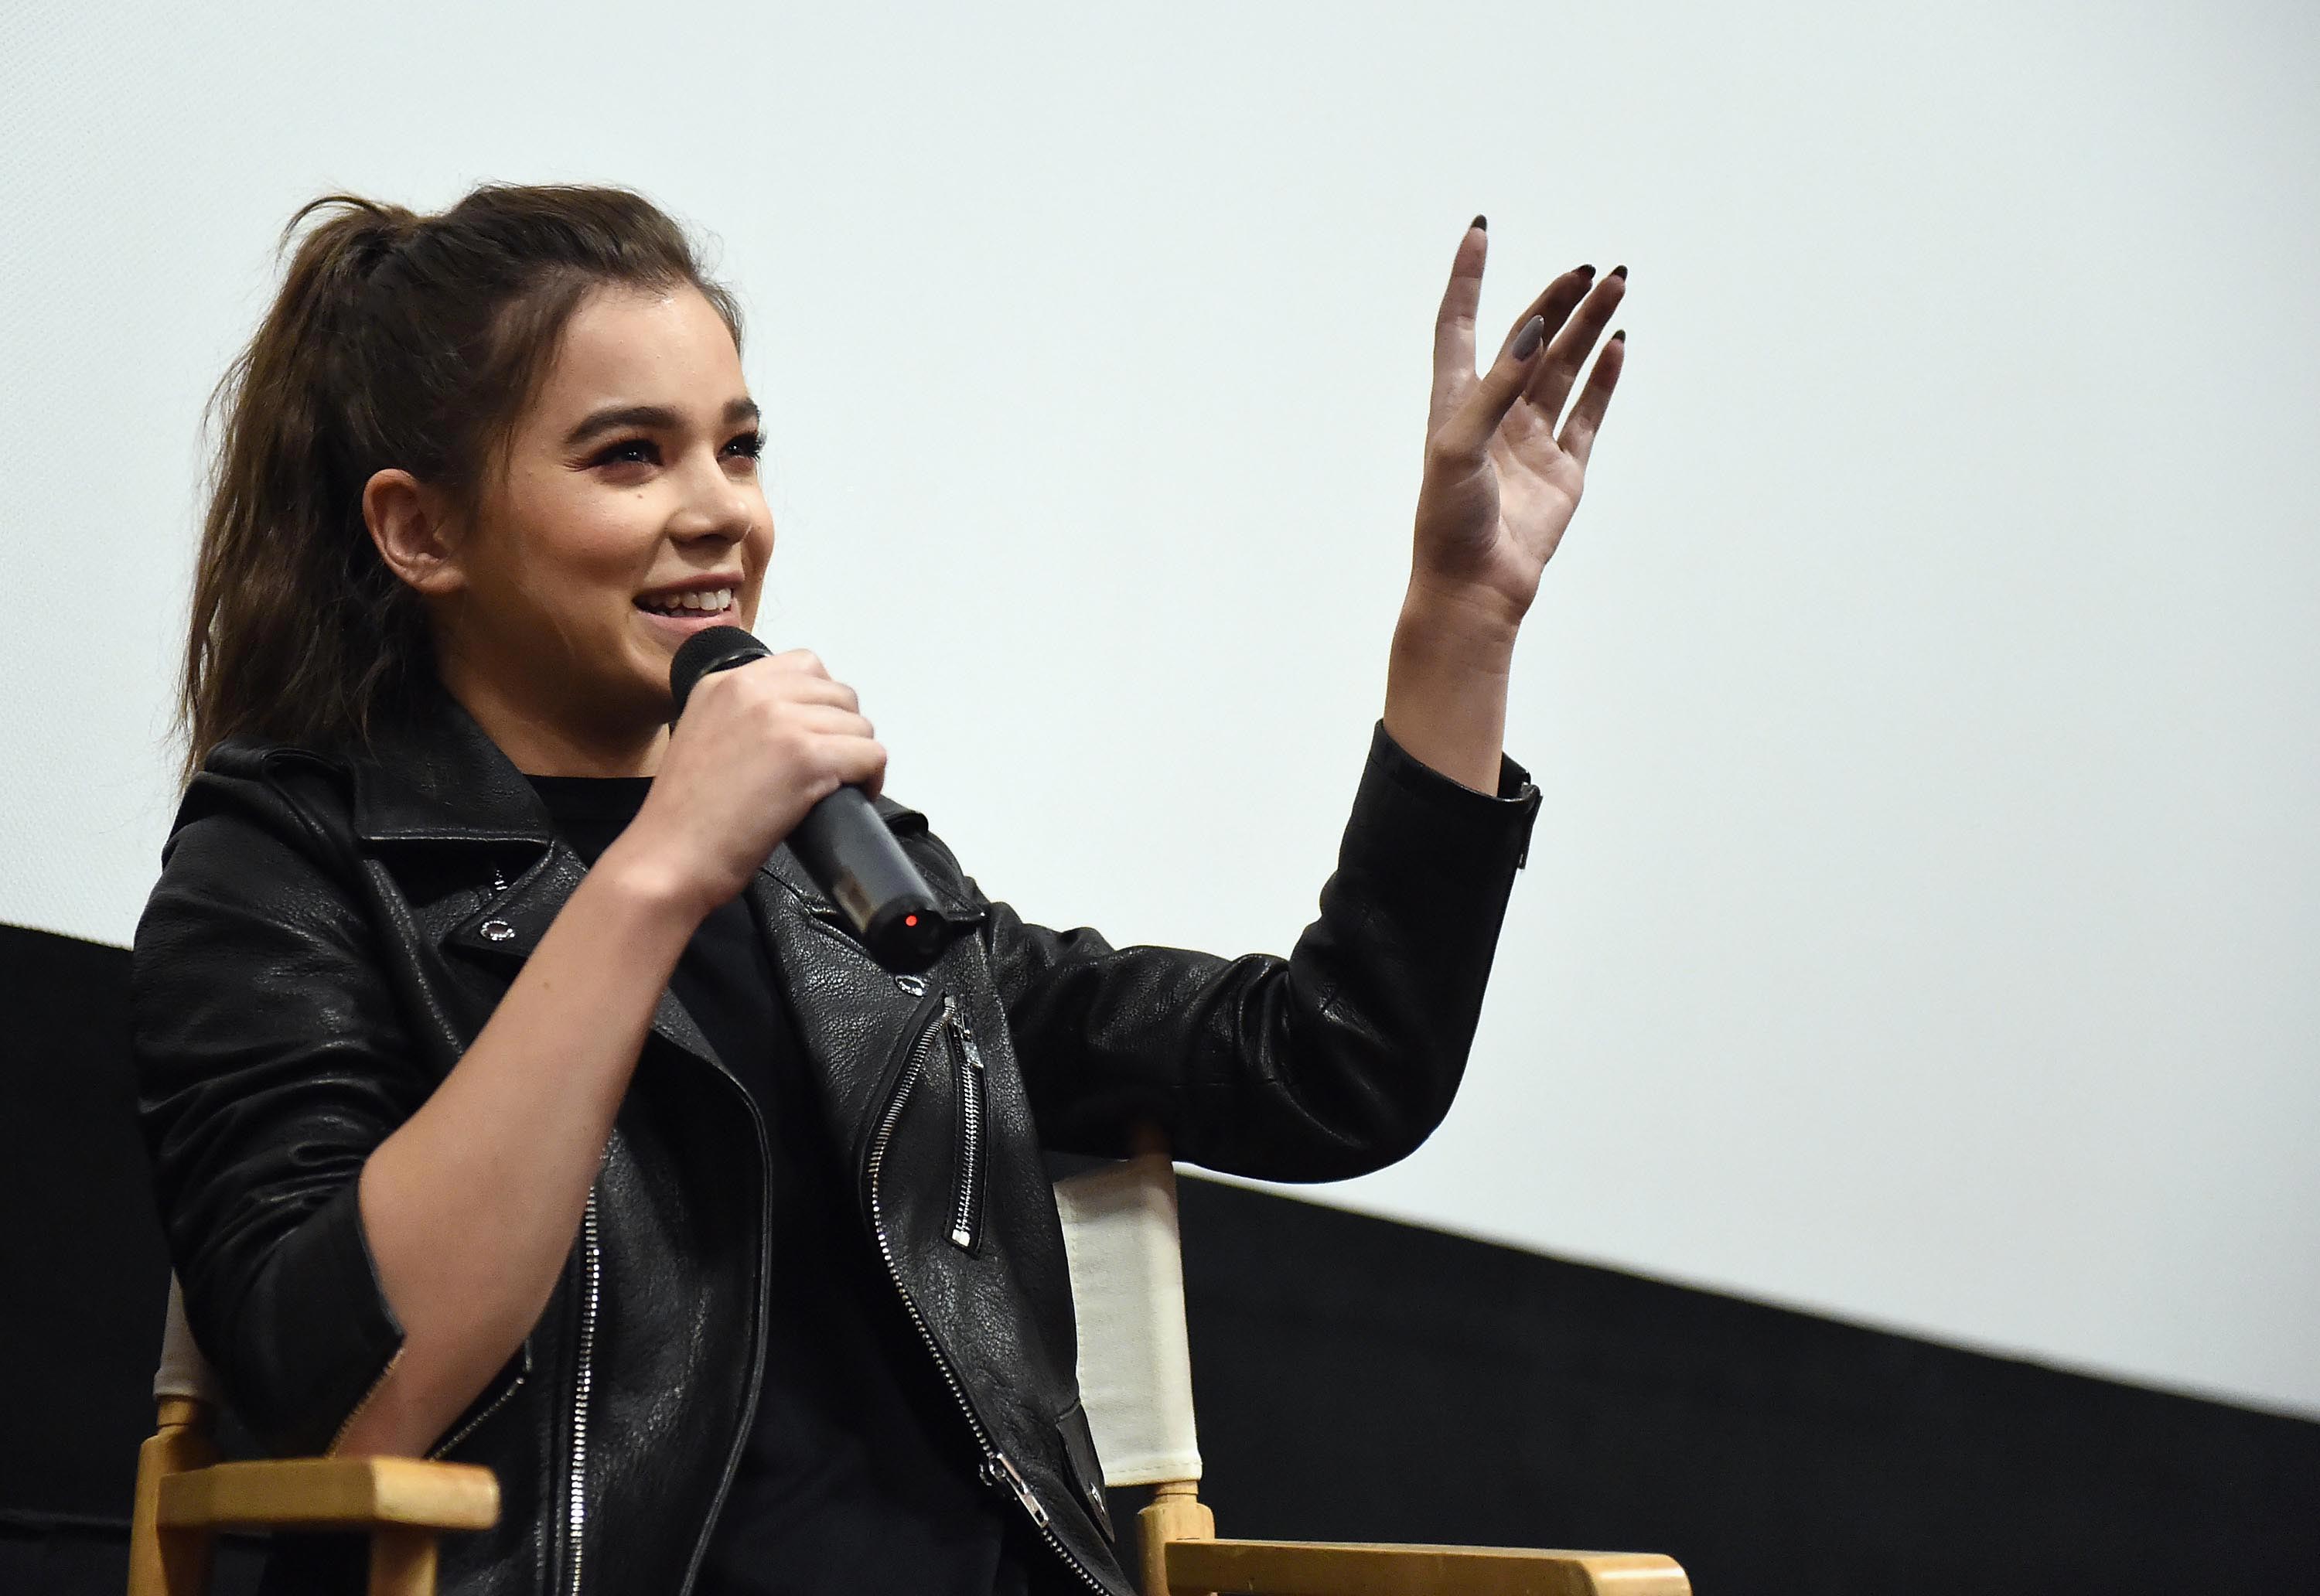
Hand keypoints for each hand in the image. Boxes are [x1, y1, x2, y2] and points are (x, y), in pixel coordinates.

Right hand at [611, 649, 885, 919]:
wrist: (668, 857)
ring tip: (838, 786)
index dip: (821, 703)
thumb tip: (796, 720)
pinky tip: (853, 797)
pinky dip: (870, 779)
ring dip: (857, 756)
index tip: (815, 735)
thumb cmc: (684, 817)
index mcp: (725, 682)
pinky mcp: (806, 758)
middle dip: (843, 730)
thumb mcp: (703, 736)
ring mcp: (782, 721)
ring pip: (859, 725)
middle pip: (839, 693)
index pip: (805, 665)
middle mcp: (753, 690)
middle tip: (830, 766)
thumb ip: (742, 716)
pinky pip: (870, 755)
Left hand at [1413, 220, 1626, 633]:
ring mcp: (1531, 440)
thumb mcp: (1457, 446)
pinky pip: (1589, 413)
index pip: (1459, 324)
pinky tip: (1619, 343)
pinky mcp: (1564, 469)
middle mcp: (1493, 414)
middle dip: (1557, 301)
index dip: (1468, 278)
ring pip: (1565, 368)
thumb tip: (1531, 333)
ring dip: (1589, 328)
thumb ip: (1493, 388)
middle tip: (1588, 269)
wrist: (1474, 589)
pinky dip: (1606, 378)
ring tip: (1615, 285)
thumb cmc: (1448, 521)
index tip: (1480, 230)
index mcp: (1454, 402)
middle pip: (1528, 339)